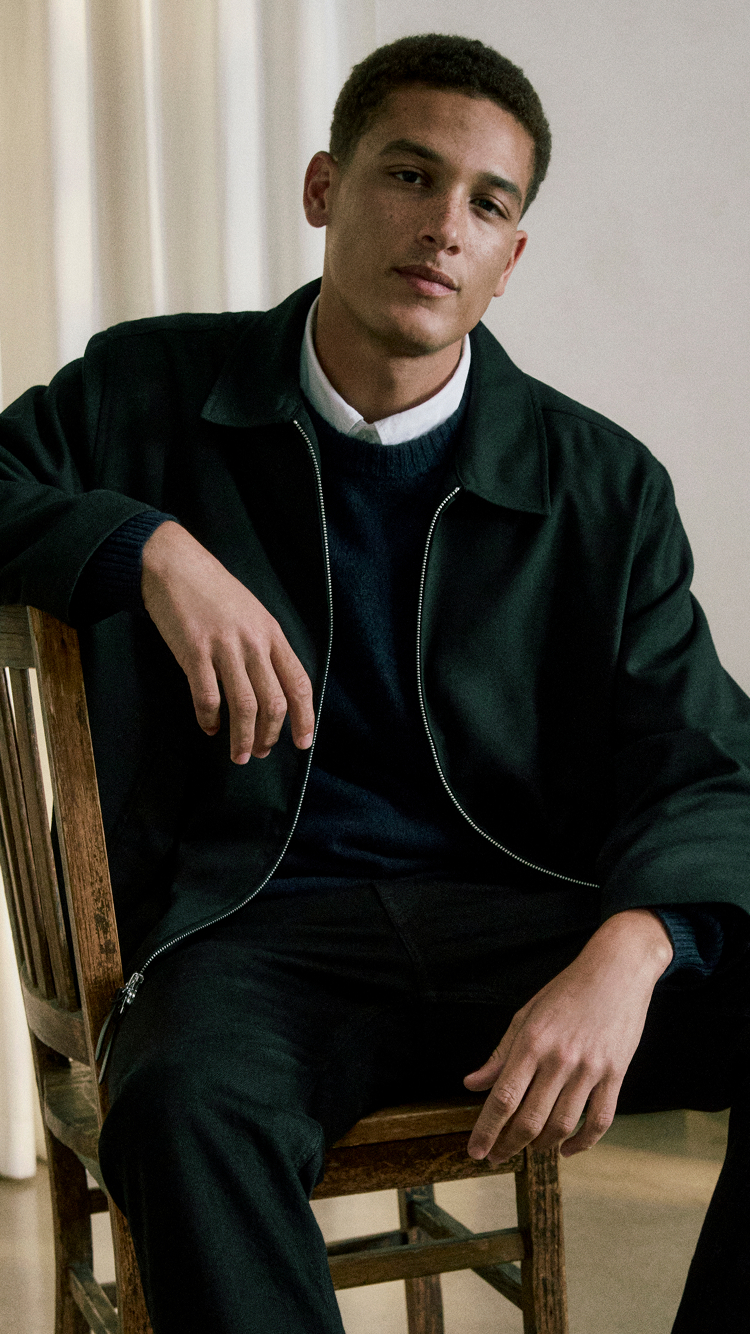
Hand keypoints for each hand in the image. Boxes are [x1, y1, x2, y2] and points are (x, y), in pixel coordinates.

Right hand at [141, 521, 314, 762]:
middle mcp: (253, 642)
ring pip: (244, 706)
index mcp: (271, 634)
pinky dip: (210, 719)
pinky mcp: (194, 651)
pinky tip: (209, 728)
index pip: (298, 683)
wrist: (175, 566)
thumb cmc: (214, 592)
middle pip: (273, 702)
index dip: (304, 717)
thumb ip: (265, 647)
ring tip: (239, 755)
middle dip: (270, 735)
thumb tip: (273, 688)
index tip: (303, 742)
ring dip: (243, 738)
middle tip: (261, 753)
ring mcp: (224, 647)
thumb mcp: (252, 614)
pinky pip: (207, 697)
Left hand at [464, 909, 672, 1163]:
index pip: (502, 1098)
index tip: (476, 1151)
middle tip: (497, 1157)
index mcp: (532, 1042)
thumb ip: (500, 1053)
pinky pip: (599, 1120)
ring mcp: (590, 1068)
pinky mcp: (616, 1073)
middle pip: (529, 1119)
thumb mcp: (526, 1015)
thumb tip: (472, 1084)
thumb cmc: (566, 990)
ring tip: (529, 1150)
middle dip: (509, 1145)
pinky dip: (582, 1143)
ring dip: (541, 1147)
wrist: (616, 970)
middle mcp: (559, 1058)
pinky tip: (567, 1148)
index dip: (486, 1130)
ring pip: (562, 1125)